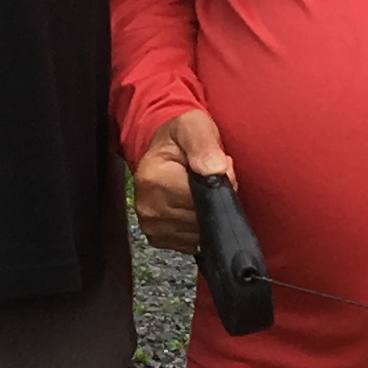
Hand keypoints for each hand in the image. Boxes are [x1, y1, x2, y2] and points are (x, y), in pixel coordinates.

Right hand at [130, 107, 232, 257]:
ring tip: (201, 189)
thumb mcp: (194, 126)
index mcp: (154, 178)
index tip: (218, 168)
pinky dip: (200, 226)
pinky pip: (193, 241)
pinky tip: (194, 206)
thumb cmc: (179, 139)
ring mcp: (152, 226)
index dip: (219, 185)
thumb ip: (204, 144)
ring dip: (209, 213)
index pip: (203, 198)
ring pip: (201, 231)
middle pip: (203, 217)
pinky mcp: (158, 238)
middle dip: (215, 200)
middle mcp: (148, 207)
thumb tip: (215, 169)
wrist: (162, 151)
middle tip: (211, 177)